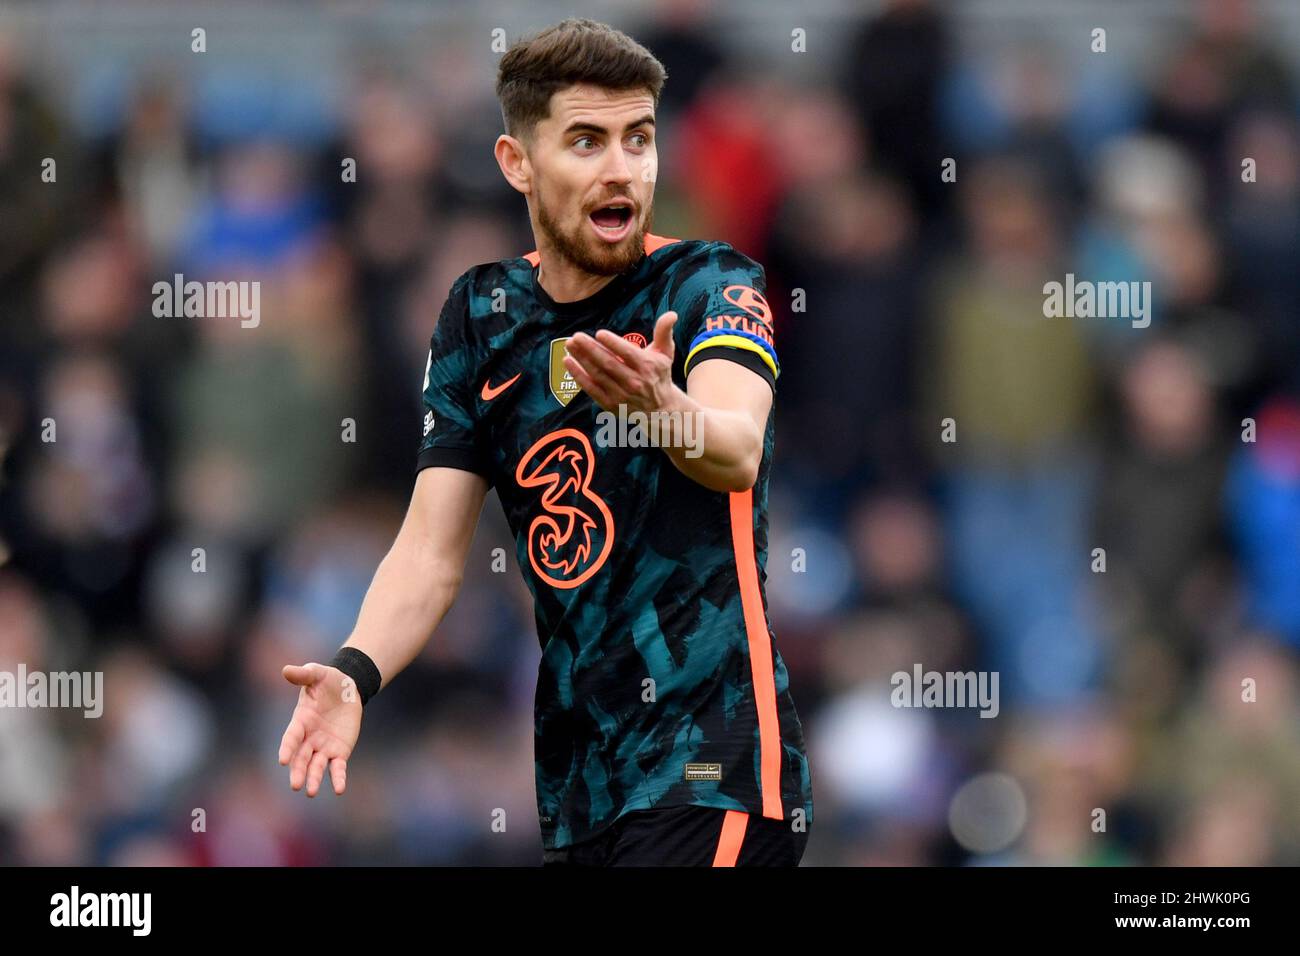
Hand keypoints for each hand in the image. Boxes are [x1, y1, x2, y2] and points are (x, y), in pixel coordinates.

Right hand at [278, 662, 361, 796]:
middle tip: (296, 785)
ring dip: (314, 779)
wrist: (348, 688)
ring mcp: (324, 746)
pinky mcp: (340, 751)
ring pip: (317, 766)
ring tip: (311, 792)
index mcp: (301, 721)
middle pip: (301, 757)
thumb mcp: (317, 674)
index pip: (291, 737)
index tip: (282, 760)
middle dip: (298, 771)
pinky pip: (338, 767)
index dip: (287, 748)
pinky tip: (340, 789)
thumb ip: (303, 675)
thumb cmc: (328, 681)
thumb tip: (286, 670)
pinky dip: (338, 778)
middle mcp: (309, 738)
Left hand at [562, 310, 679, 415]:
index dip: (612, 343)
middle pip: (608, 364)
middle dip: (590, 349)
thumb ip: (664, 331)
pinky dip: (578, 376)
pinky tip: (568, 362)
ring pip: (598, 375)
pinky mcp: (610, 404)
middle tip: (576, 336)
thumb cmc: (659, 374)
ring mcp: (621, 395)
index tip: (599, 333)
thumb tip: (671, 314)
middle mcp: (634, 382)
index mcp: (647, 366)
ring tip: (570, 345)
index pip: (627, 353)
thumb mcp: (665, 353)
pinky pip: (591, 389)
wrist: (661, 409)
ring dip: (581, 360)